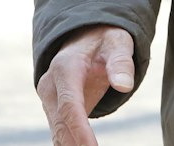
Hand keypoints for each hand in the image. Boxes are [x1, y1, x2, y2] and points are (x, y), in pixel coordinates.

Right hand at [37, 25, 134, 145]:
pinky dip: (71, 145)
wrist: (86, 39)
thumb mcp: (118, 43)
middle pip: (60, 123)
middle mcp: (51, 85)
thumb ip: (121, 62)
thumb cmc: (105, 42)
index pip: (70, 105)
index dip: (80, 130)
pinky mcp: (54, 110)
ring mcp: (49, 99)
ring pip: (57, 132)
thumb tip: (124, 86)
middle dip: (76, 145)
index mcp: (65, 68)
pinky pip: (61, 132)